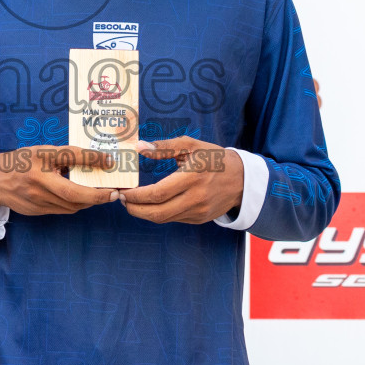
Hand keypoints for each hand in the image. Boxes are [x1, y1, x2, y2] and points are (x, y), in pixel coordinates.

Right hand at [0, 145, 119, 215]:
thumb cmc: (21, 162)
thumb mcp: (41, 152)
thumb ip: (63, 156)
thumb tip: (92, 161)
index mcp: (40, 157)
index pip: (70, 155)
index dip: (92, 158)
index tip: (109, 161)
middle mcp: (38, 179)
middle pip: (73, 192)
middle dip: (97, 196)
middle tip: (113, 193)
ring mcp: (37, 198)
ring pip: (71, 205)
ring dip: (89, 202)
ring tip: (102, 195)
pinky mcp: (37, 210)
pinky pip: (63, 210)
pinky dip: (76, 205)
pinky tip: (83, 199)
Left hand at [122, 136, 243, 223]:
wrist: (242, 179)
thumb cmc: (214, 158)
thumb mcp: (191, 145)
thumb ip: (164, 147)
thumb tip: (139, 147)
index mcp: (192, 177)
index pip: (158, 193)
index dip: (136, 196)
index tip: (123, 191)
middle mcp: (195, 198)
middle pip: (157, 213)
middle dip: (134, 209)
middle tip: (122, 199)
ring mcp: (198, 211)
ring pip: (164, 219)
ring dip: (144, 213)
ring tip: (132, 202)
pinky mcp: (199, 219)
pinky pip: (174, 219)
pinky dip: (159, 213)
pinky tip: (151, 204)